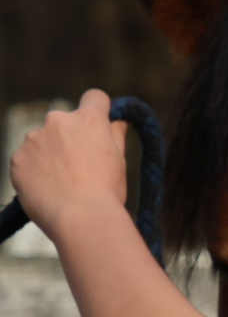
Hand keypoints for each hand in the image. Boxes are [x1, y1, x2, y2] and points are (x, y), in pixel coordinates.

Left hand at [9, 89, 129, 240]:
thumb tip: (118, 121)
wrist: (80, 219)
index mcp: (89, 120)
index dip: (100, 109)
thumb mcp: (120, 162)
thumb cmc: (107, 193)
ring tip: (64, 185)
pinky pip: (27, 160)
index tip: (101, 124)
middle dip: (71, 138)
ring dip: (51, 155)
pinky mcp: (17, 157)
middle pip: (65, 122)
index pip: (95, 97)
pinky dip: (35, 172)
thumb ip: (116, 136)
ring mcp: (34, 138)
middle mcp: (58, 120)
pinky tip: (48, 191)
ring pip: (43, 141)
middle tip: (81, 168)